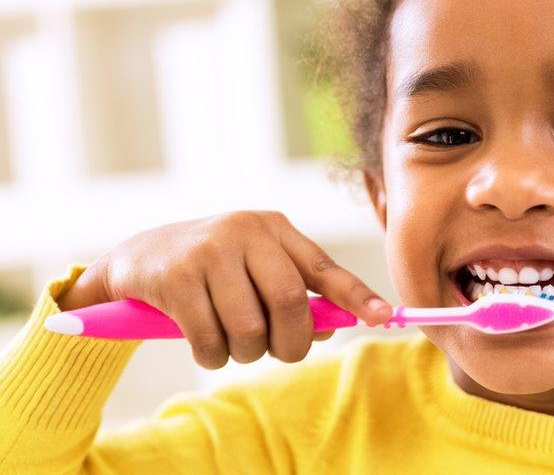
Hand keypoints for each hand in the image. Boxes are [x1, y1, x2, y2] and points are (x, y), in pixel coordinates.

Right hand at [58, 210, 391, 368]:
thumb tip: (332, 328)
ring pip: (250, 328)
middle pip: (291, 303)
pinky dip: (213, 356)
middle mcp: (246, 231)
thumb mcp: (256, 269)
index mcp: (275, 228)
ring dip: (245, 352)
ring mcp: (209, 251)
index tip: (384, 317)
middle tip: (280, 353)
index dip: (356, 296)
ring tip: (232, 344)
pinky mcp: (176, 277)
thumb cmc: (212, 270)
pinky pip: (211, 339)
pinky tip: (204, 343)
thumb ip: (296, 294)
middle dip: (291, 342)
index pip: (325, 267)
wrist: (137, 258)